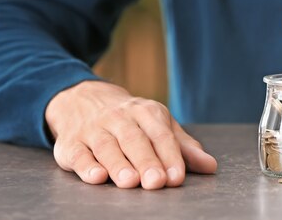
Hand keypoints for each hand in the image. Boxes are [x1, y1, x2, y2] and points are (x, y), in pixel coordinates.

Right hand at [45, 81, 216, 188]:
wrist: (83, 98)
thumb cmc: (131, 120)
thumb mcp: (159, 125)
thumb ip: (183, 147)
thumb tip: (211, 166)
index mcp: (146, 112)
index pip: (161, 135)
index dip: (170, 156)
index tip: (177, 177)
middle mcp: (120, 118)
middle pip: (134, 140)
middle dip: (146, 161)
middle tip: (156, 182)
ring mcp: (94, 129)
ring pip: (106, 146)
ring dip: (118, 165)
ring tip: (130, 182)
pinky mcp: (71, 142)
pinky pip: (78, 153)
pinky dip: (86, 165)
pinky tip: (96, 177)